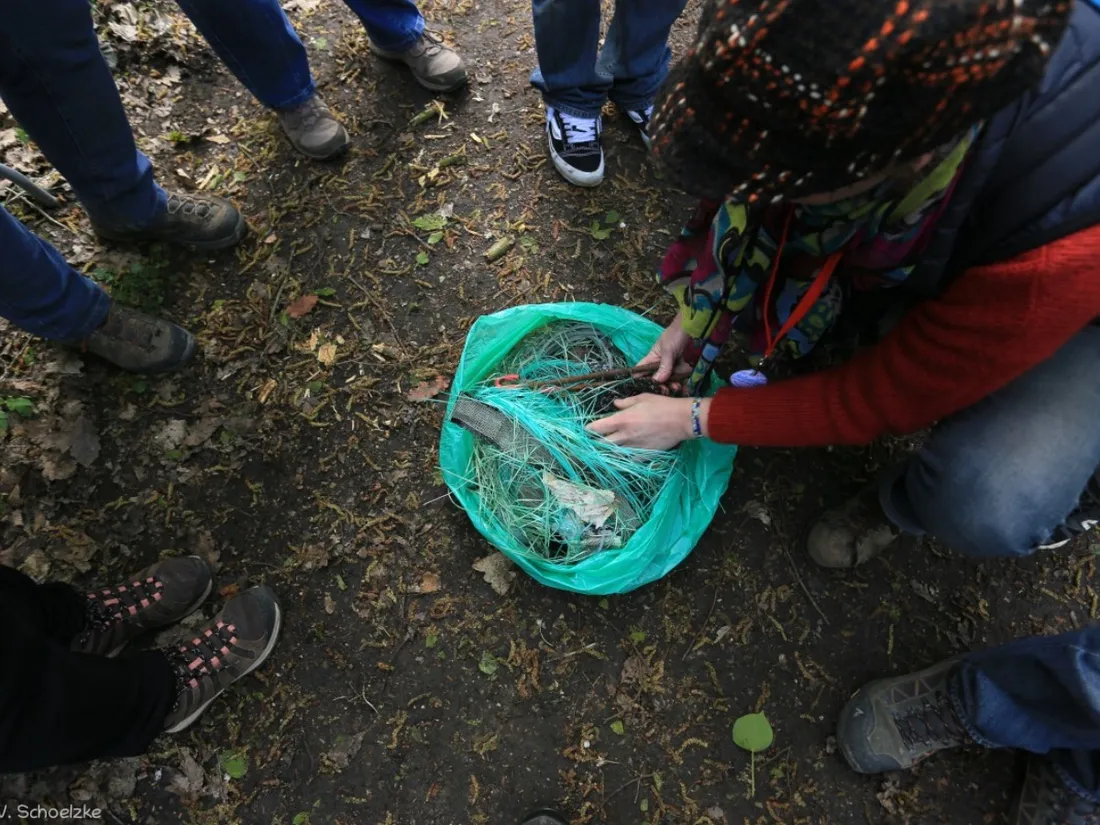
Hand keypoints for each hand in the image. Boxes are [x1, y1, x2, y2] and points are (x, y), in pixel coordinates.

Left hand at [587, 395, 708, 450]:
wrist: (681, 420)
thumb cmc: (662, 405)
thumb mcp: (642, 398)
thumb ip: (626, 403)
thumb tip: (615, 404)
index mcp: (622, 420)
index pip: (597, 427)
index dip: (590, 428)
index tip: (588, 428)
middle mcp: (624, 435)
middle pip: (602, 444)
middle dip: (597, 442)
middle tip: (597, 439)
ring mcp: (634, 447)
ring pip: (614, 453)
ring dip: (610, 450)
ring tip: (609, 447)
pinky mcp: (644, 454)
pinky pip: (629, 459)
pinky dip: (625, 457)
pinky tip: (625, 454)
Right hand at [639, 312, 692, 383]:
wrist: (693, 328)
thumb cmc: (676, 335)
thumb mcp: (668, 350)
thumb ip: (663, 366)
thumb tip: (656, 381)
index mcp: (652, 358)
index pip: (641, 370)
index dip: (640, 379)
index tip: (646, 388)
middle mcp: (660, 363)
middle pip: (656, 378)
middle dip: (660, 385)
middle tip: (666, 390)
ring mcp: (671, 365)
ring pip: (668, 380)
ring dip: (671, 385)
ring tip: (677, 387)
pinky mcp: (682, 367)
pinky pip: (679, 377)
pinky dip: (681, 383)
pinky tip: (684, 387)